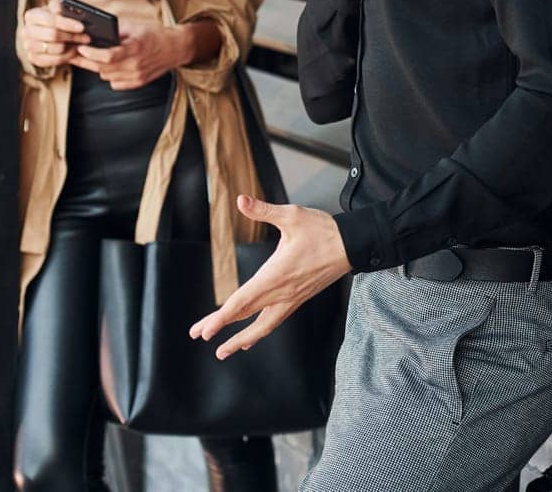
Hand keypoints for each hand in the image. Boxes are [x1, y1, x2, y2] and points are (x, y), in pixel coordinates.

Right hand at [21, 0, 88, 68]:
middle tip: (86, 38)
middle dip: (72, 36)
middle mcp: (26, 31)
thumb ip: (59, 6)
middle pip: (53, 35)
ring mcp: (29, 46)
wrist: (49, 31)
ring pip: (55, 49)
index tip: (82, 27)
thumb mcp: (58, 8)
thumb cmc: (56, 18)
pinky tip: (74, 51)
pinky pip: (54, 60)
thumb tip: (59, 9)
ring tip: (81, 43)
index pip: (50, 20)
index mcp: (31, 16)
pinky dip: (67, 57)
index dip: (67, 23)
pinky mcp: (34, 58)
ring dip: (71, 47)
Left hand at [73, 19, 186, 89]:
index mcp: (135, 48)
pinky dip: (110, 75)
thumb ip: (115, 29)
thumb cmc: (155, 35)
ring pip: (106, 77)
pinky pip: (115, 83)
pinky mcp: (138, 83)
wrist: (176, 48)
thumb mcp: (135, 26)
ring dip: (98, 68)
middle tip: (78, 52)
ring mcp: (137, 76)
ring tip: (95, 57)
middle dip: (88, 60)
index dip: (91, 54)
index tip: (81, 48)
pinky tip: (112, 65)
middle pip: (103, 68)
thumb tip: (94, 31)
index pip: (107, 57)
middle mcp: (136, 65)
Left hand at [188, 195, 351, 359]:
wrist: (353, 245)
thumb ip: (263, 211)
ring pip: (263, 326)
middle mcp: (282, 292)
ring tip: (224, 350)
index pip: (243, 302)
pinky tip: (252, 337)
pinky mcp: (298, 299)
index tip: (205, 331)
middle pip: (246, 315)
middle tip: (198, 334)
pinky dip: (260, 331)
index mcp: (276, 275)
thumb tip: (240, 201)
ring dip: (242, 339)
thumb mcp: (292, 216)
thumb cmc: (323, 231)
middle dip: (221, 327)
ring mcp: (291, 299)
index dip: (221, 318)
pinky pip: (274, 320)